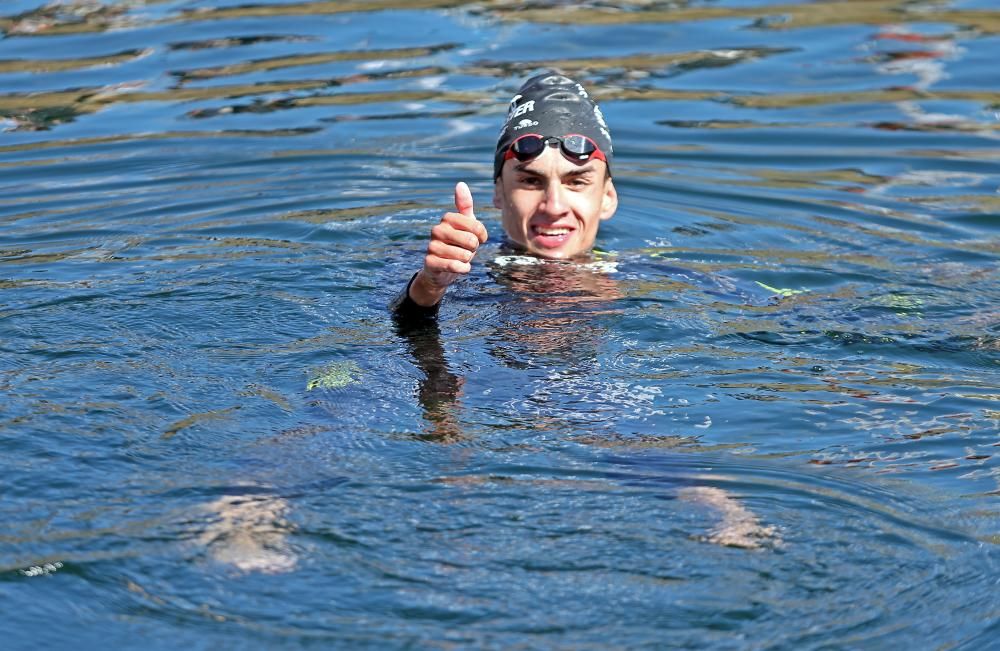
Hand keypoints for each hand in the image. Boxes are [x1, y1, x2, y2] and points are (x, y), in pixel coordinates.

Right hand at [409, 182, 487, 306]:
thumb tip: (460, 184)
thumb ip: (465, 205)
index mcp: (447, 218)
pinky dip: (462, 269)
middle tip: (466, 249)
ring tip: (460, 257)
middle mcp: (437, 230)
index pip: (475, 226)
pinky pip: (453, 266)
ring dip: (467, 259)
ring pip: (464, 255)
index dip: (482, 235)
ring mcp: (432, 246)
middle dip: (473, 249)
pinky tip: (461, 267)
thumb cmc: (457, 243)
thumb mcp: (465, 224)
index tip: (480, 238)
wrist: (442, 268)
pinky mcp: (430, 262)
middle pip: (470, 241)